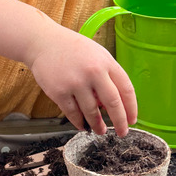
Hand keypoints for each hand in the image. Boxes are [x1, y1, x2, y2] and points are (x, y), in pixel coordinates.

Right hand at [27, 20, 136, 136]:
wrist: (43, 42)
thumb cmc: (72, 48)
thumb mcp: (96, 54)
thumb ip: (107, 75)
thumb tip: (111, 104)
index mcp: (106, 62)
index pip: (126, 88)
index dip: (131, 107)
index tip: (132, 120)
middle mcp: (93, 72)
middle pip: (113, 103)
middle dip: (120, 122)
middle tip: (122, 133)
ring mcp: (76, 83)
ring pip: (92, 112)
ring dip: (98, 125)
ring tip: (100, 130)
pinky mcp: (59, 92)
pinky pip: (73, 114)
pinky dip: (79, 123)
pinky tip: (83, 125)